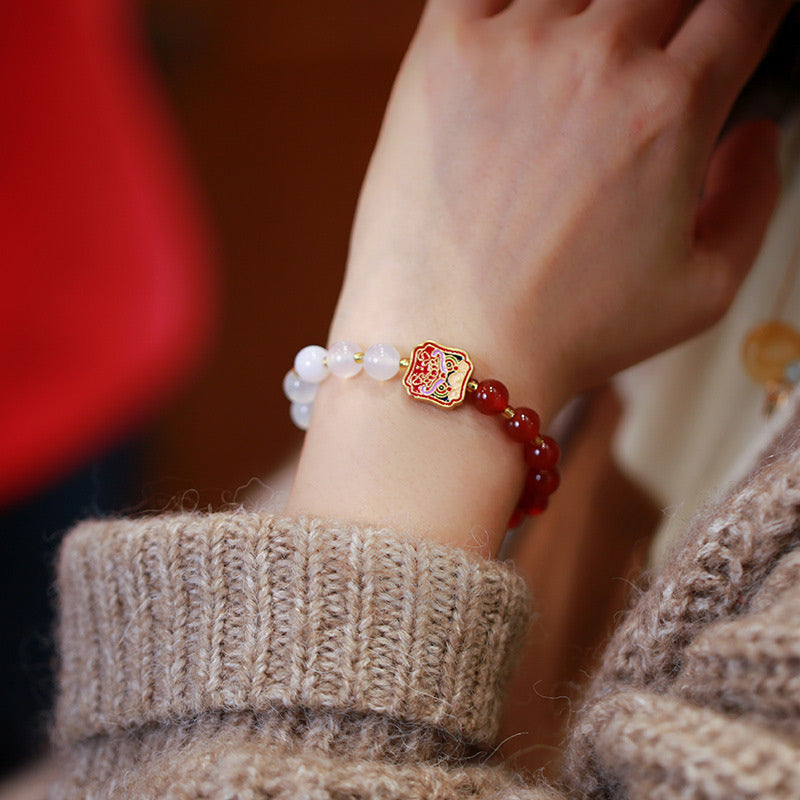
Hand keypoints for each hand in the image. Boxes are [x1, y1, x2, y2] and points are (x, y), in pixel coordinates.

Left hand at [333, 0, 786, 411]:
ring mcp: (513, 49)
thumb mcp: (701, 293)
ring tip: (583, 58)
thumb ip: (754, 201)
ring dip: (593, 11)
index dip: (751, 7)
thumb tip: (759, 133)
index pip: (745, 2)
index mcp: (671, 109)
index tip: (736, 21)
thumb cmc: (569, 335)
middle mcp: (597, 61)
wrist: (454, 353)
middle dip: (670, 14)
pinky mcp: (441, 57)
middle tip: (649, 55)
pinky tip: (519, 31)